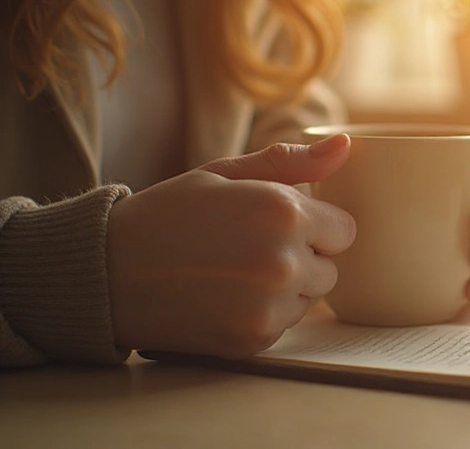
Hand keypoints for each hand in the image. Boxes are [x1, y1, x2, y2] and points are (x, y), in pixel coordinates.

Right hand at [106, 135, 355, 358]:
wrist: (106, 272)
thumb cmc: (168, 214)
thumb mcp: (226, 174)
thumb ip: (292, 162)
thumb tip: (345, 146)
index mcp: (283, 213)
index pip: (345, 230)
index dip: (315, 225)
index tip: (280, 224)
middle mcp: (283, 263)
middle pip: (331, 269)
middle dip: (303, 258)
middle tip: (249, 247)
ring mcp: (268, 308)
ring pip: (309, 300)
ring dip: (286, 289)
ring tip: (234, 272)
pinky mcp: (252, 341)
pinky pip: (283, 326)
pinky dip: (262, 315)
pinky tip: (224, 297)